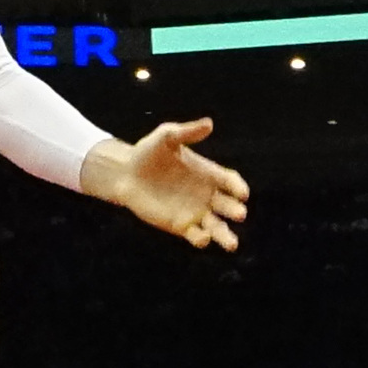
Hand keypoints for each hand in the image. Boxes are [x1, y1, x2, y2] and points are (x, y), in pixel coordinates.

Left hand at [83, 119, 248, 250]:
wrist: (126, 173)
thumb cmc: (148, 152)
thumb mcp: (166, 137)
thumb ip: (187, 132)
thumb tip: (209, 123)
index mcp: (208, 173)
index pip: (230, 182)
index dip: (238, 187)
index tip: (242, 193)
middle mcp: (206, 195)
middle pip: (228, 206)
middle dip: (236, 211)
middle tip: (239, 214)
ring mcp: (195, 212)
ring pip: (217, 227)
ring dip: (225, 236)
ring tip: (231, 244)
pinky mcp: (181, 226)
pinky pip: (196, 236)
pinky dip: (201, 239)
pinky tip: (200, 237)